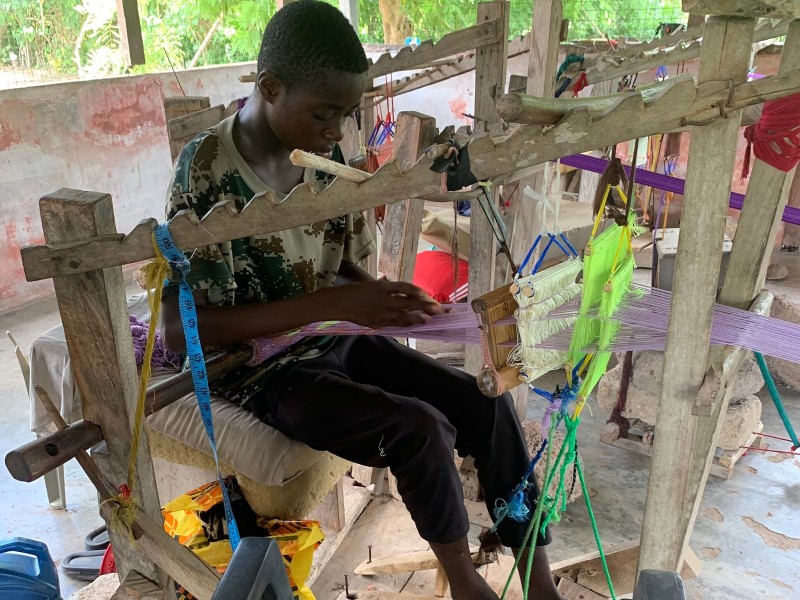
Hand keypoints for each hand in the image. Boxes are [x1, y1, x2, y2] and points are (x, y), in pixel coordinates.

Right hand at [323, 279, 443, 327]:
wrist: (338, 303)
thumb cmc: (355, 291)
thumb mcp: (373, 284)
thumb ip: (389, 288)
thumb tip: (405, 292)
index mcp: (383, 286)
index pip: (407, 288)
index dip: (421, 293)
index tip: (430, 297)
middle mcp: (384, 299)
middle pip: (410, 302)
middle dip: (427, 306)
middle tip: (441, 309)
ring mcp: (381, 312)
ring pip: (405, 315)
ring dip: (420, 317)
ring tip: (431, 319)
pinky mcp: (377, 322)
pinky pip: (395, 323)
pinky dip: (407, 323)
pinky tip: (416, 323)